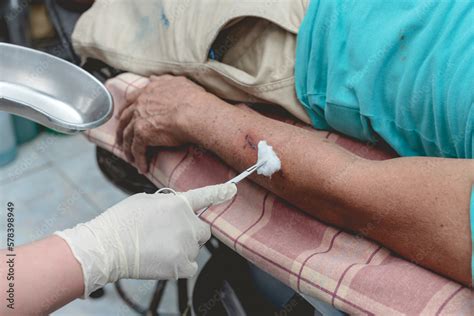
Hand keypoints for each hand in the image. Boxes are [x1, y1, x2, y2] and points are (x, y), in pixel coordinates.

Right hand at [55, 183, 236, 296]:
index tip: (233, 190)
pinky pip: (191, 266)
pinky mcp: (181, 265)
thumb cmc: (122, 222)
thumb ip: (166, 205)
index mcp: (178, 204)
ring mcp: (186, 245)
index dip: (220, 193)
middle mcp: (188, 223)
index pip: (205, 196)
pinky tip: (163, 261)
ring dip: (182, 249)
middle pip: (202, 231)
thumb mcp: (145, 201)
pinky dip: (181, 266)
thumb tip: (172, 212)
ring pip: (194, 249)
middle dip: (192, 233)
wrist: (108, 246)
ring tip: (157, 249)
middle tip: (170, 237)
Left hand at [116, 75, 209, 173]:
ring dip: (128, 148)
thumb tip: (155, 78)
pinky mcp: (142, 134)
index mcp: (149, 91)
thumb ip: (164, 81)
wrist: (195, 112)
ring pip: (128, 136)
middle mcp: (141, 103)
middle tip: (120, 138)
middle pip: (124, 118)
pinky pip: (137, 150)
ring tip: (130, 158)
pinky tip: (142, 168)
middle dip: (121, 129)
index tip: (123, 115)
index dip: (126, 109)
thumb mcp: (179, 82)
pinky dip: (139, 160)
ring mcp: (139, 119)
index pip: (132, 100)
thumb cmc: (194, 99)